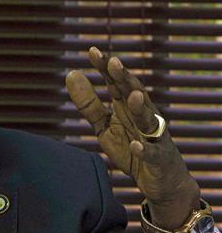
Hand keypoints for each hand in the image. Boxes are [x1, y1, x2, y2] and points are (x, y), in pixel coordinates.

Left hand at [66, 47, 200, 229]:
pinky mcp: (159, 158)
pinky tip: (137, 145)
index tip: (92, 51)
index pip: (116, 83)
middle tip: (114, 63)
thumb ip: (89, 103)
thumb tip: (71, 74)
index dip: (105, 68)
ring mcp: (154, 137)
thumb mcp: (104, 125)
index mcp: (127, 106)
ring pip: (149, 119)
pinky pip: (152, 152)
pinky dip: (145, 148)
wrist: (161, 181)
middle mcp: (143, 116)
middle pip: (135, 93)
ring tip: (133, 96)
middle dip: (125, 79)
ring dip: (141, 108)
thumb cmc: (131, 146)